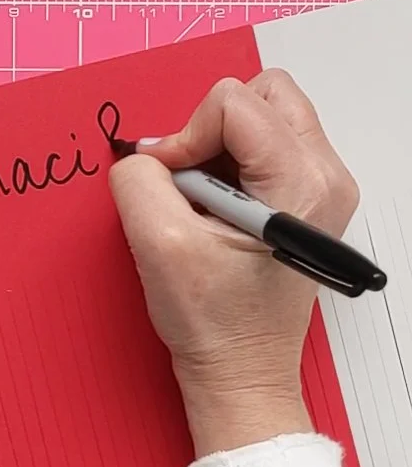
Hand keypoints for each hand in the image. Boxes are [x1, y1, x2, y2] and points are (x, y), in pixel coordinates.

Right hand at [109, 70, 358, 456]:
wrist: (242, 373)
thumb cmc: (215, 323)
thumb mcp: (158, 244)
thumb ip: (140, 179)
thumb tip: (143, 152)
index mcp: (301, 183)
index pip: (233, 104)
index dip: (186, 135)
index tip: (169, 181)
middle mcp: (326, 176)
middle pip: (264, 93)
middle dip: (213, 127)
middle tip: (190, 179)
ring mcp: (322, 187)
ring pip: (265, 116)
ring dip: (222, 146)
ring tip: (204, 200)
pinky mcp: (307, 199)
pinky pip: (266, 146)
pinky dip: (232, 165)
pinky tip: (217, 210)